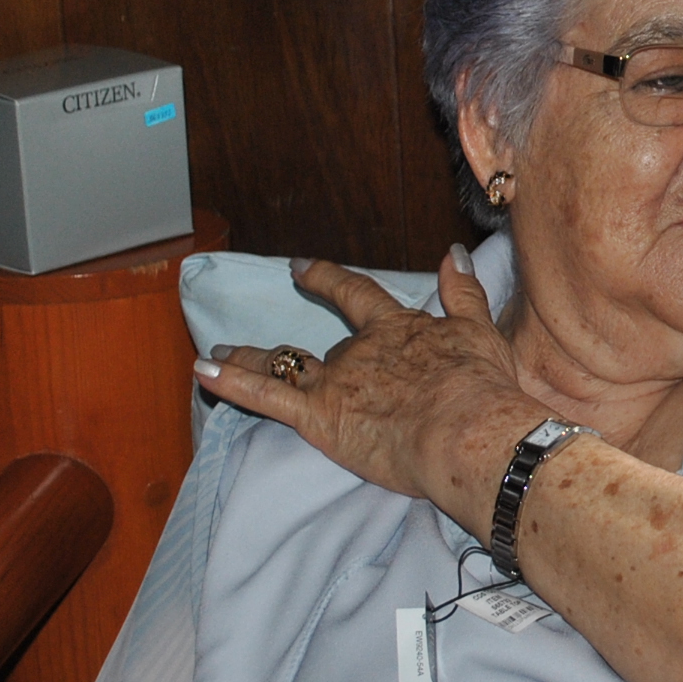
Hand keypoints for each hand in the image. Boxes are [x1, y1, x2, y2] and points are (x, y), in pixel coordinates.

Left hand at [194, 249, 541, 524]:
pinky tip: (202, 371)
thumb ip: (464, 291)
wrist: (465, 429)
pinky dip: (230, 382)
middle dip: (297, 349)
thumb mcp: (479, 330)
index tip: (303, 267)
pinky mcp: (317, 416)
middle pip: (323, 347)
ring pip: (282, 365)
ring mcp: (335, 382)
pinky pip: (265, 395)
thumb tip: (453, 252)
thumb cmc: (480, 386)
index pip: (356, 296)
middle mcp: (360, 351)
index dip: (328, 280)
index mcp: (397, 329)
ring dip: (248, 358)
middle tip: (268, 341)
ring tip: (217, 356)